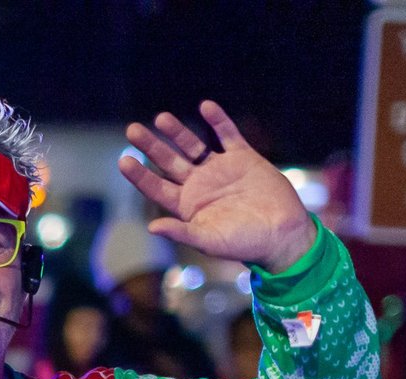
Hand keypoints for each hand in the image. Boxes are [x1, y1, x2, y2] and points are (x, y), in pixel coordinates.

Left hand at [119, 100, 316, 271]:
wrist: (281, 234)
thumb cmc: (244, 244)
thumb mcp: (209, 241)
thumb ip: (181, 232)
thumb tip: (152, 228)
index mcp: (187, 205)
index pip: (156, 187)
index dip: (140, 175)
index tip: (124, 160)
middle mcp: (199, 185)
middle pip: (169, 162)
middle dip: (151, 146)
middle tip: (132, 130)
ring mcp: (220, 169)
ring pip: (193, 146)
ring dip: (178, 132)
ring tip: (161, 118)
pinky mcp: (243, 157)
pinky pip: (228, 135)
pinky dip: (218, 120)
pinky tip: (206, 107)